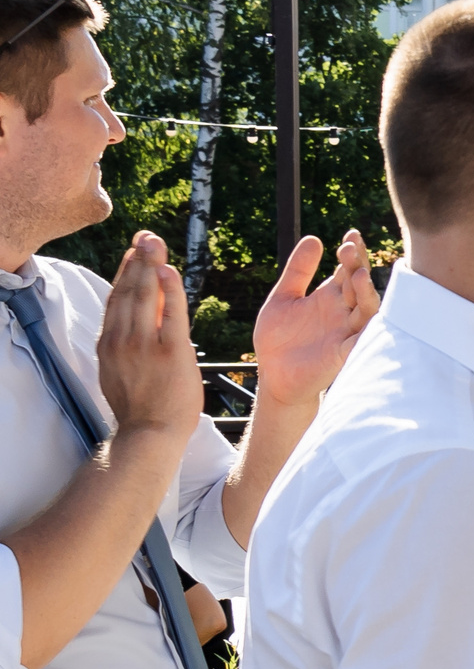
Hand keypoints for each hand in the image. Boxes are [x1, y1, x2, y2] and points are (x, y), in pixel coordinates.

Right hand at [94, 231, 200, 443]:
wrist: (150, 434)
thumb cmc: (142, 407)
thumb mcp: (120, 371)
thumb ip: (125, 345)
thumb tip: (133, 324)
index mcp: (109, 344)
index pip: (116, 299)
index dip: (125, 272)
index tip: (133, 251)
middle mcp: (122, 340)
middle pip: (128, 291)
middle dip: (137, 259)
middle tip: (147, 235)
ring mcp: (144, 346)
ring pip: (145, 297)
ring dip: (150, 266)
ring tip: (154, 242)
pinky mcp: (169, 353)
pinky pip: (170, 314)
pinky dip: (169, 290)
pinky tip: (168, 270)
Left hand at [251, 229, 379, 408]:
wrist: (274, 375)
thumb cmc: (279, 339)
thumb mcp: (283, 297)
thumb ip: (298, 270)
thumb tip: (314, 238)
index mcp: (329, 297)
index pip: (347, 270)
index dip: (352, 253)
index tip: (351, 235)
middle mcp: (342, 312)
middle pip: (358, 285)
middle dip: (357, 266)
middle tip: (349, 248)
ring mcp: (345, 332)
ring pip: (366, 309)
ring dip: (365, 293)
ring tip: (359, 276)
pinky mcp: (343, 353)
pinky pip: (361, 340)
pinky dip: (367, 329)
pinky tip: (369, 316)